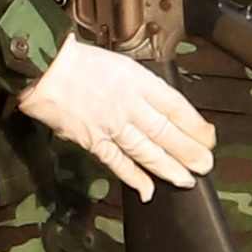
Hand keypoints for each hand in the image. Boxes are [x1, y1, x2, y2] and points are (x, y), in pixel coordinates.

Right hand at [17, 38, 213, 194]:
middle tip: (205, 165)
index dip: (194, 125)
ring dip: (168, 168)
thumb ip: (142, 87)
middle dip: (189, 151)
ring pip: (146, 150)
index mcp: (137, 81)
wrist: (43, 68)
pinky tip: (148, 189)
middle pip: (165, 132)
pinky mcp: (92, 140)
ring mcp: (110, 124)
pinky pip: (117, 162)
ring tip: (186, 180)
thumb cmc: (79, 62)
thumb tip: (162, 109)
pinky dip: (134, 178)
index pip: (175, 106)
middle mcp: (128, 104)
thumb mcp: (120, 64)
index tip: (208, 137)